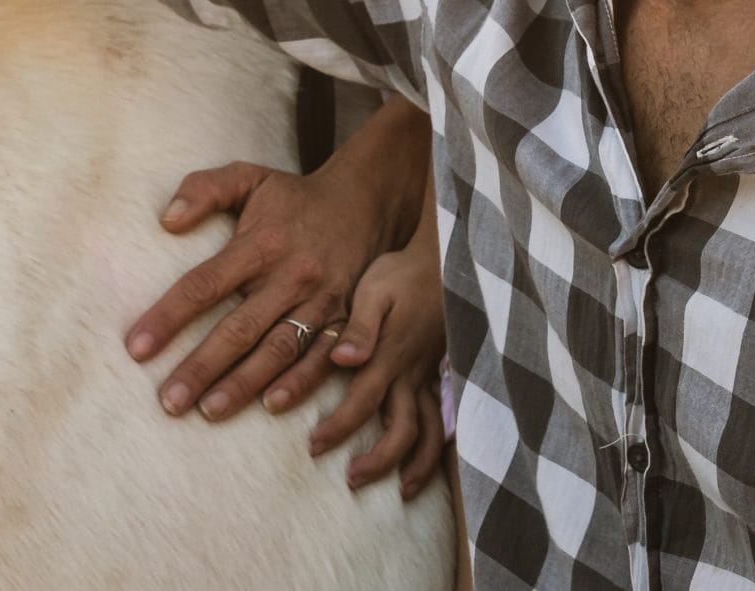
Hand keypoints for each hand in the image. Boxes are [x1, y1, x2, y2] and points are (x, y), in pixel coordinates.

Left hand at [127, 152, 397, 425]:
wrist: (365, 201)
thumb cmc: (293, 196)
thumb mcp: (248, 176)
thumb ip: (204, 189)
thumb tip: (166, 220)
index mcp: (260, 243)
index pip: (205, 284)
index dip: (169, 317)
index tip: (137, 348)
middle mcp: (290, 276)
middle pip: (240, 328)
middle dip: (202, 367)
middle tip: (169, 401)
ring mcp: (321, 302)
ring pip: (279, 351)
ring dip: (244, 385)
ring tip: (208, 411)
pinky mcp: (346, 320)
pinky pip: (322, 359)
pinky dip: (299, 385)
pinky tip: (271, 407)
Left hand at [313, 242, 449, 496]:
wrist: (440, 263)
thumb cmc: (400, 274)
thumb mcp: (375, 289)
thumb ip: (361, 326)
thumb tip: (343, 359)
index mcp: (389, 355)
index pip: (363, 402)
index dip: (339, 428)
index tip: (313, 447)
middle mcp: (410, 374)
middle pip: (401, 430)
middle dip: (378, 460)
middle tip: (351, 479)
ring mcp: (427, 378)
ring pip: (429, 432)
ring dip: (416, 464)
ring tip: (402, 491)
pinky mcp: (436, 376)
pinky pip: (440, 420)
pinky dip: (436, 446)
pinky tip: (423, 462)